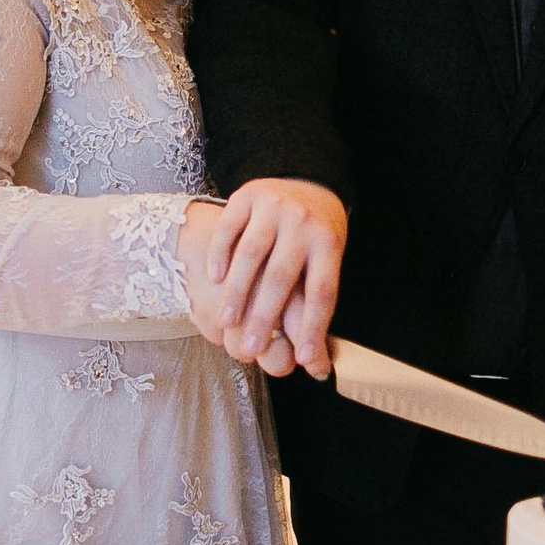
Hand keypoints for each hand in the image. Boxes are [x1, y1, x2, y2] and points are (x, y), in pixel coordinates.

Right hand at [180, 201, 317, 378]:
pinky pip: (230, 227)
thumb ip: (315, 305)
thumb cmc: (315, 237)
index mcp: (328, 244)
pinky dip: (221, 254)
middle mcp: (302, 223)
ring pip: (251, 253)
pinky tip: (215, 278)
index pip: (322, 291)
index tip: (303, 360)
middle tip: (250, 348)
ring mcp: (273, 207)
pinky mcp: (247, 195)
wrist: (305, 180)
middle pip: (282, 276)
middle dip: (265, 316)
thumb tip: (314, 364)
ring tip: (228, 321)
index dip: (313, 328)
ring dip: (237, 289)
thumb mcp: (327, 261)